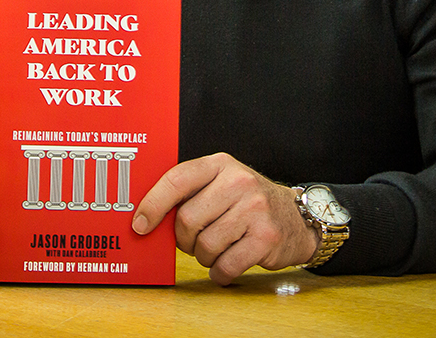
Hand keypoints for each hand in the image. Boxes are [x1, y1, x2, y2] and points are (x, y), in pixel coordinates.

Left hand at [132, 152, 317, 284]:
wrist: (294, 217)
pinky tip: (228, 261)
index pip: (177, 179)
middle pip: (187, 219)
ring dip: (204, 256)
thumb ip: (190, 192)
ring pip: (205, 246)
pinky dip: (220, 271)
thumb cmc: (246, 202)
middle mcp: (238, 181)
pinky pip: (225, 266)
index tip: (140, 224)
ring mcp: (255, 209)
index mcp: (220, 164)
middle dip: (185, 239)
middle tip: (194, 240)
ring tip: (217, 247)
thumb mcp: (221, 182)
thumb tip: (146, 218)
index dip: (153, 204)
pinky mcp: (266, 238)